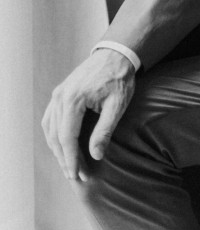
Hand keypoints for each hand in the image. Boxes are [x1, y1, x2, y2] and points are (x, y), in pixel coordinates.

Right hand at [41, 49, 135, 182]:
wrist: (116, 54)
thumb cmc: (119, 78)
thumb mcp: (117, 104)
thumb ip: (105, 130)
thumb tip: (96, 155)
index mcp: (74, 99)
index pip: (67, 137)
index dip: (72, 159)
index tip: (78, 174)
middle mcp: (60, 97)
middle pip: (56, 136)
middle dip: (65, 158)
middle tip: (77, 175)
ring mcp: (57, 94)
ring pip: (50, 129)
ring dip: (58, 149)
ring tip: (69, 165)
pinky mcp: (59, 93)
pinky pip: (50, 119)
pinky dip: (54, 136)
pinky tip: (62, 146)